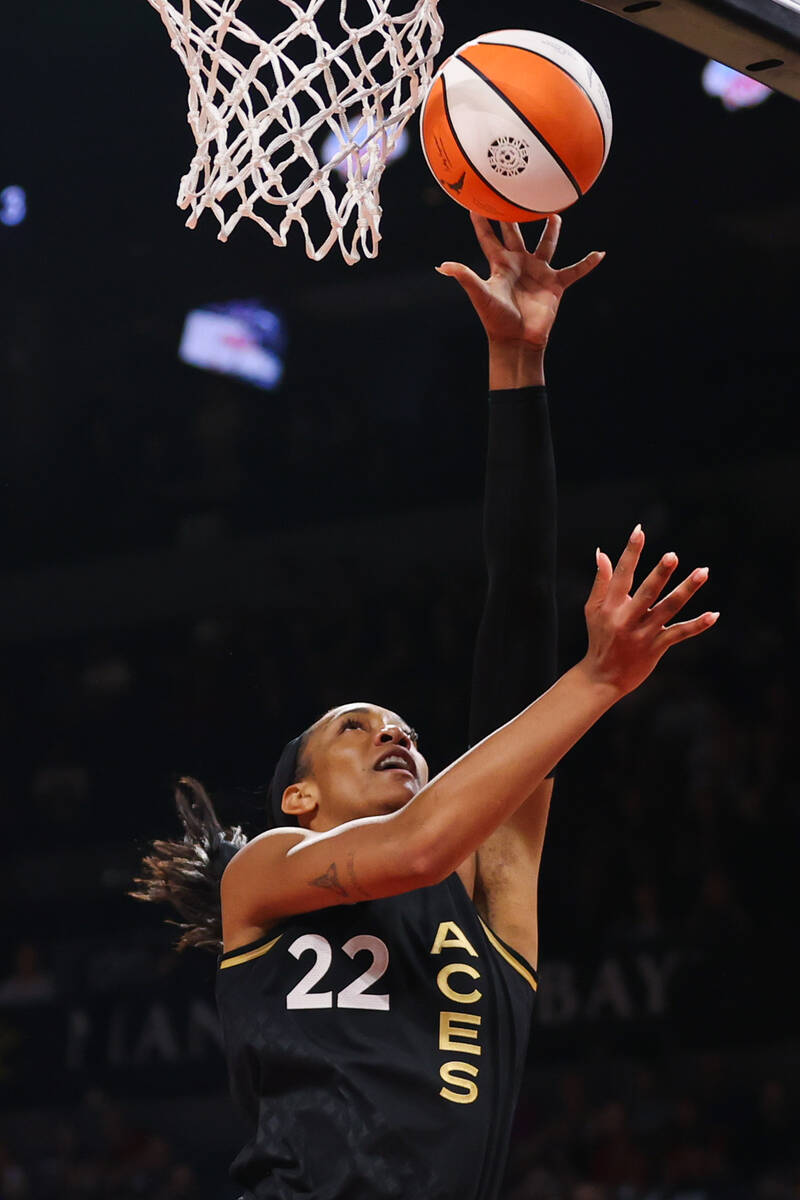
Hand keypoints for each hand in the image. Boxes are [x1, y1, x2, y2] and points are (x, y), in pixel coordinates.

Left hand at [436, 212, 603, 349]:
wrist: (517, 341)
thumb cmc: (496, 319)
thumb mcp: (481, 295)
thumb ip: (465, 277)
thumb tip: (442, 266)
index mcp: (500, 264)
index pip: (488, 237)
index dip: (481, 220)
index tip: (475, 199)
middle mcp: (519, 264)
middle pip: (517, 233)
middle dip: (516, 215)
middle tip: (518, 192)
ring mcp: (538, 273)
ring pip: (546, 245)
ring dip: (551, 231)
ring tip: (555, 214)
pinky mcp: (555, 285)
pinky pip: (575, 271)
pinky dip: (587, 264)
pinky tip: (600, 254)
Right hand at [580, 525, 718, 698]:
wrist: (602, 677)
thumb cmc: (599, 638)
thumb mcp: (592, 610)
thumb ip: (601, 581)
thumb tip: (602, 552)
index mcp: (610, 606)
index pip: (622, 575)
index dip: (630, 552)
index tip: (640, 531)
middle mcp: (626, 619)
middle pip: (646, 592)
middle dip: (660, 574)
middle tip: (672, 556)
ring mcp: (643, 633)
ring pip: (668, 608)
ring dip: (686, 590)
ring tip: (703, 571)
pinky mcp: (656, 647)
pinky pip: (679, 633)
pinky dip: (697, 625)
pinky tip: (714, 614)